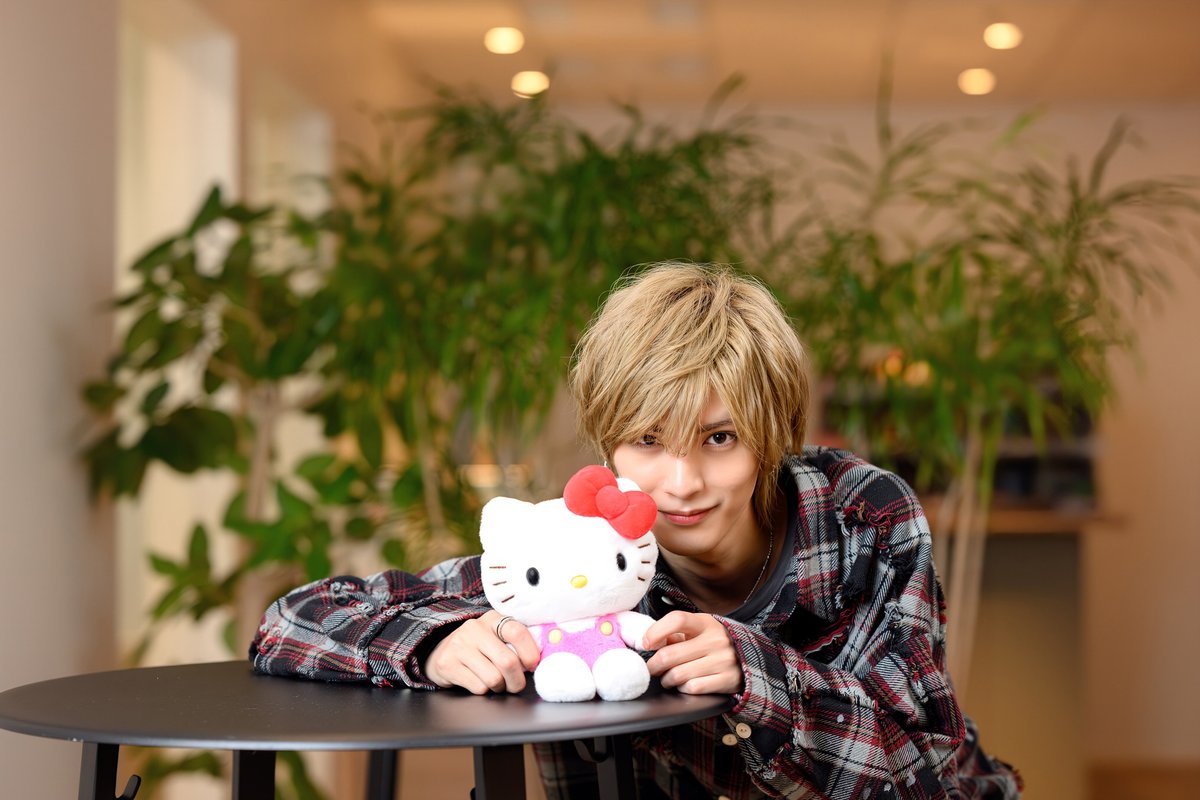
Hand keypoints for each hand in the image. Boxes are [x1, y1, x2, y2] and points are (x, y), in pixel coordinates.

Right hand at [424, 610, 540, 694]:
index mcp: (492, 619)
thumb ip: (514, 644)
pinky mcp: (448, 664)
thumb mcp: (495, 637)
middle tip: (516, 684)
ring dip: (499, 687)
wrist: (441, 653)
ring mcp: (459, 646)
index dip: (530, 652)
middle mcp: (474, 629)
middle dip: (517, 680)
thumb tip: (536, 661)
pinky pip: (478, 687)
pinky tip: (479, 682)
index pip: (516, 632)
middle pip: (507, 661)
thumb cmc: (478, 648)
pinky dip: (484, 691)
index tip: (532, 665)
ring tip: (496, 682)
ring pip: (494, 678)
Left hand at [642, 611, 742, 694]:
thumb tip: (649, 641)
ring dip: (667, 680)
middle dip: (654, 665)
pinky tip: (685, 684)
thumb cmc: (713, 643)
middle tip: (653, 669)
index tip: (646, 643)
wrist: (748, 658)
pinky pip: (693, 688)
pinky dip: (683, 689)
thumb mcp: (699, 631)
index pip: (677, 620)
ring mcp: (723, 660)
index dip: (655, 632)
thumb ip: (676, 633)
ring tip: (669, 678)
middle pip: (669, 654)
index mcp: (706, 623)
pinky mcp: (728, 680)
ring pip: (678, 675)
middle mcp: (716, 640)